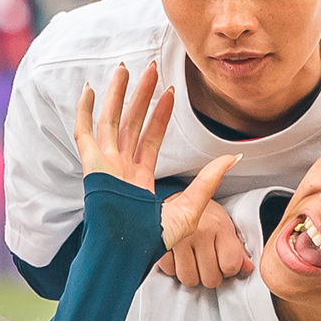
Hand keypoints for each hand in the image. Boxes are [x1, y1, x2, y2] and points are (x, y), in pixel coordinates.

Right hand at [74, 63, 240, 246]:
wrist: (131, 253)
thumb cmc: (155, 240)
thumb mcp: (192, 206)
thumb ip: (210, 179)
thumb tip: (235, 156)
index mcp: (139, 180)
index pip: (150, 138)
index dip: (161, 114)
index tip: (171, 91)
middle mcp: (120, 169)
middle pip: (131, 122)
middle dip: (140, 94)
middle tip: (150, 68)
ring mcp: (105, 166)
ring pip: (111, 121)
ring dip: (117, 94)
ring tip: (125, 68)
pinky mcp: (93, 166)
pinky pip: (85, 133)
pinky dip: (85, 111)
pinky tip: (91, 90)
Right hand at [155, 196, 253, 288]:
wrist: (174, 195)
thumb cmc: (202, 212)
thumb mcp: (225, 224)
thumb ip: (237, 248)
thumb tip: (247, 268)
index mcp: (219, 226)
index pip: (230, 265)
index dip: (229, 270)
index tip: (225, 264)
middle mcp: (199, 232)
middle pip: (211, 278)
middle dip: (211, 275)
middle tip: (209, 264)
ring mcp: (178, 239)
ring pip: (189, 279)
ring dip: (192, 275)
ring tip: (194, 262)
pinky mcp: (160, 244)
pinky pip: (170, 272)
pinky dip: (174, 269)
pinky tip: (179, 258)